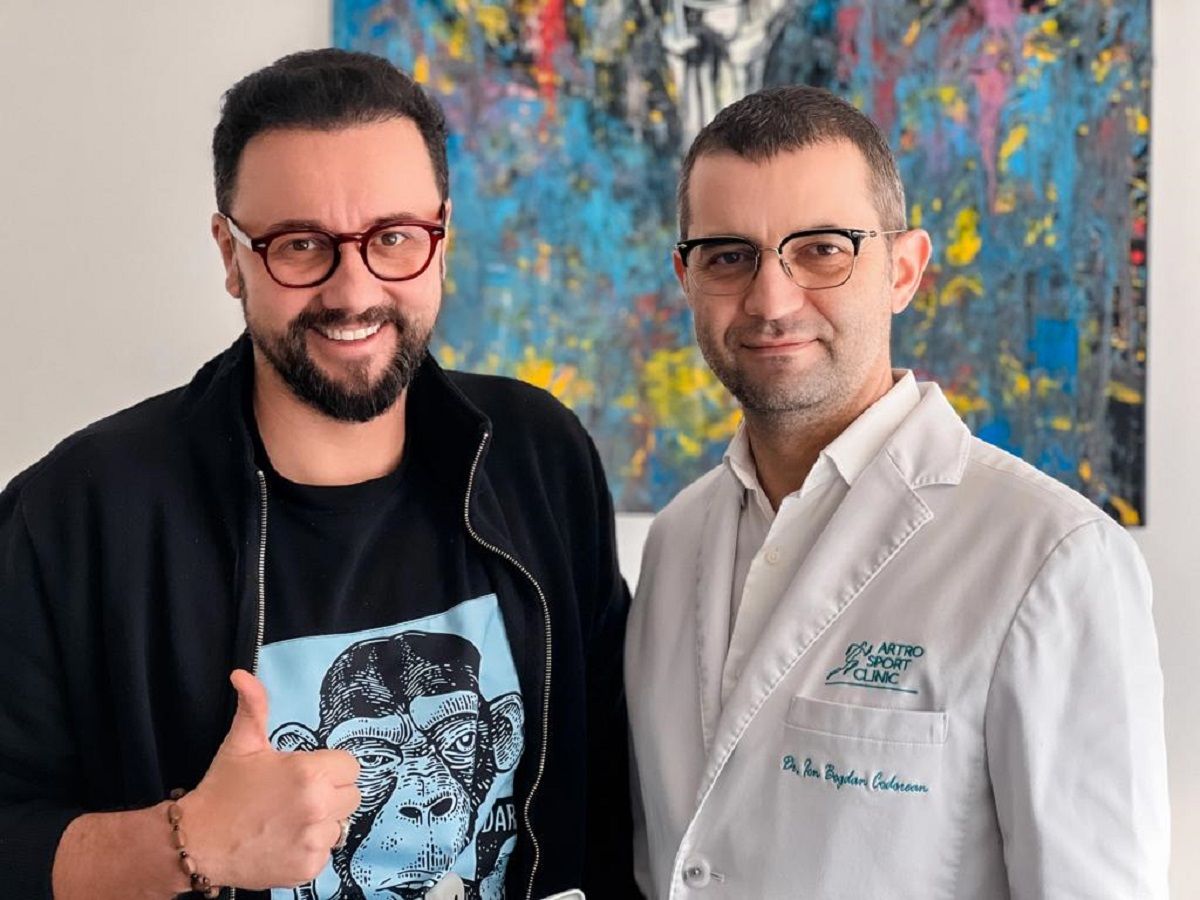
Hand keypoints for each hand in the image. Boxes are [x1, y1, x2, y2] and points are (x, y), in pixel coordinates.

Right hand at [180, 669, 360, 889]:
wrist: (198, 843)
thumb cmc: (223, 790)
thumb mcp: (241, 744)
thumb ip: (253, 706)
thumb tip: (242, 674)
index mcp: (309, 772)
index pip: (351, 767)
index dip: (331, 769)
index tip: (309, 775)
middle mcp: (318, 805)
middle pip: (352, 796)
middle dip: (331, 794)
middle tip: (298, 797)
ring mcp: (314, 839)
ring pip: (340, 825)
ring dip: (322, 823)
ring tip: (289, 820)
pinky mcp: (308, 868)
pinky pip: (326, 853)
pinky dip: (310, 849)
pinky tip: (285, 842)